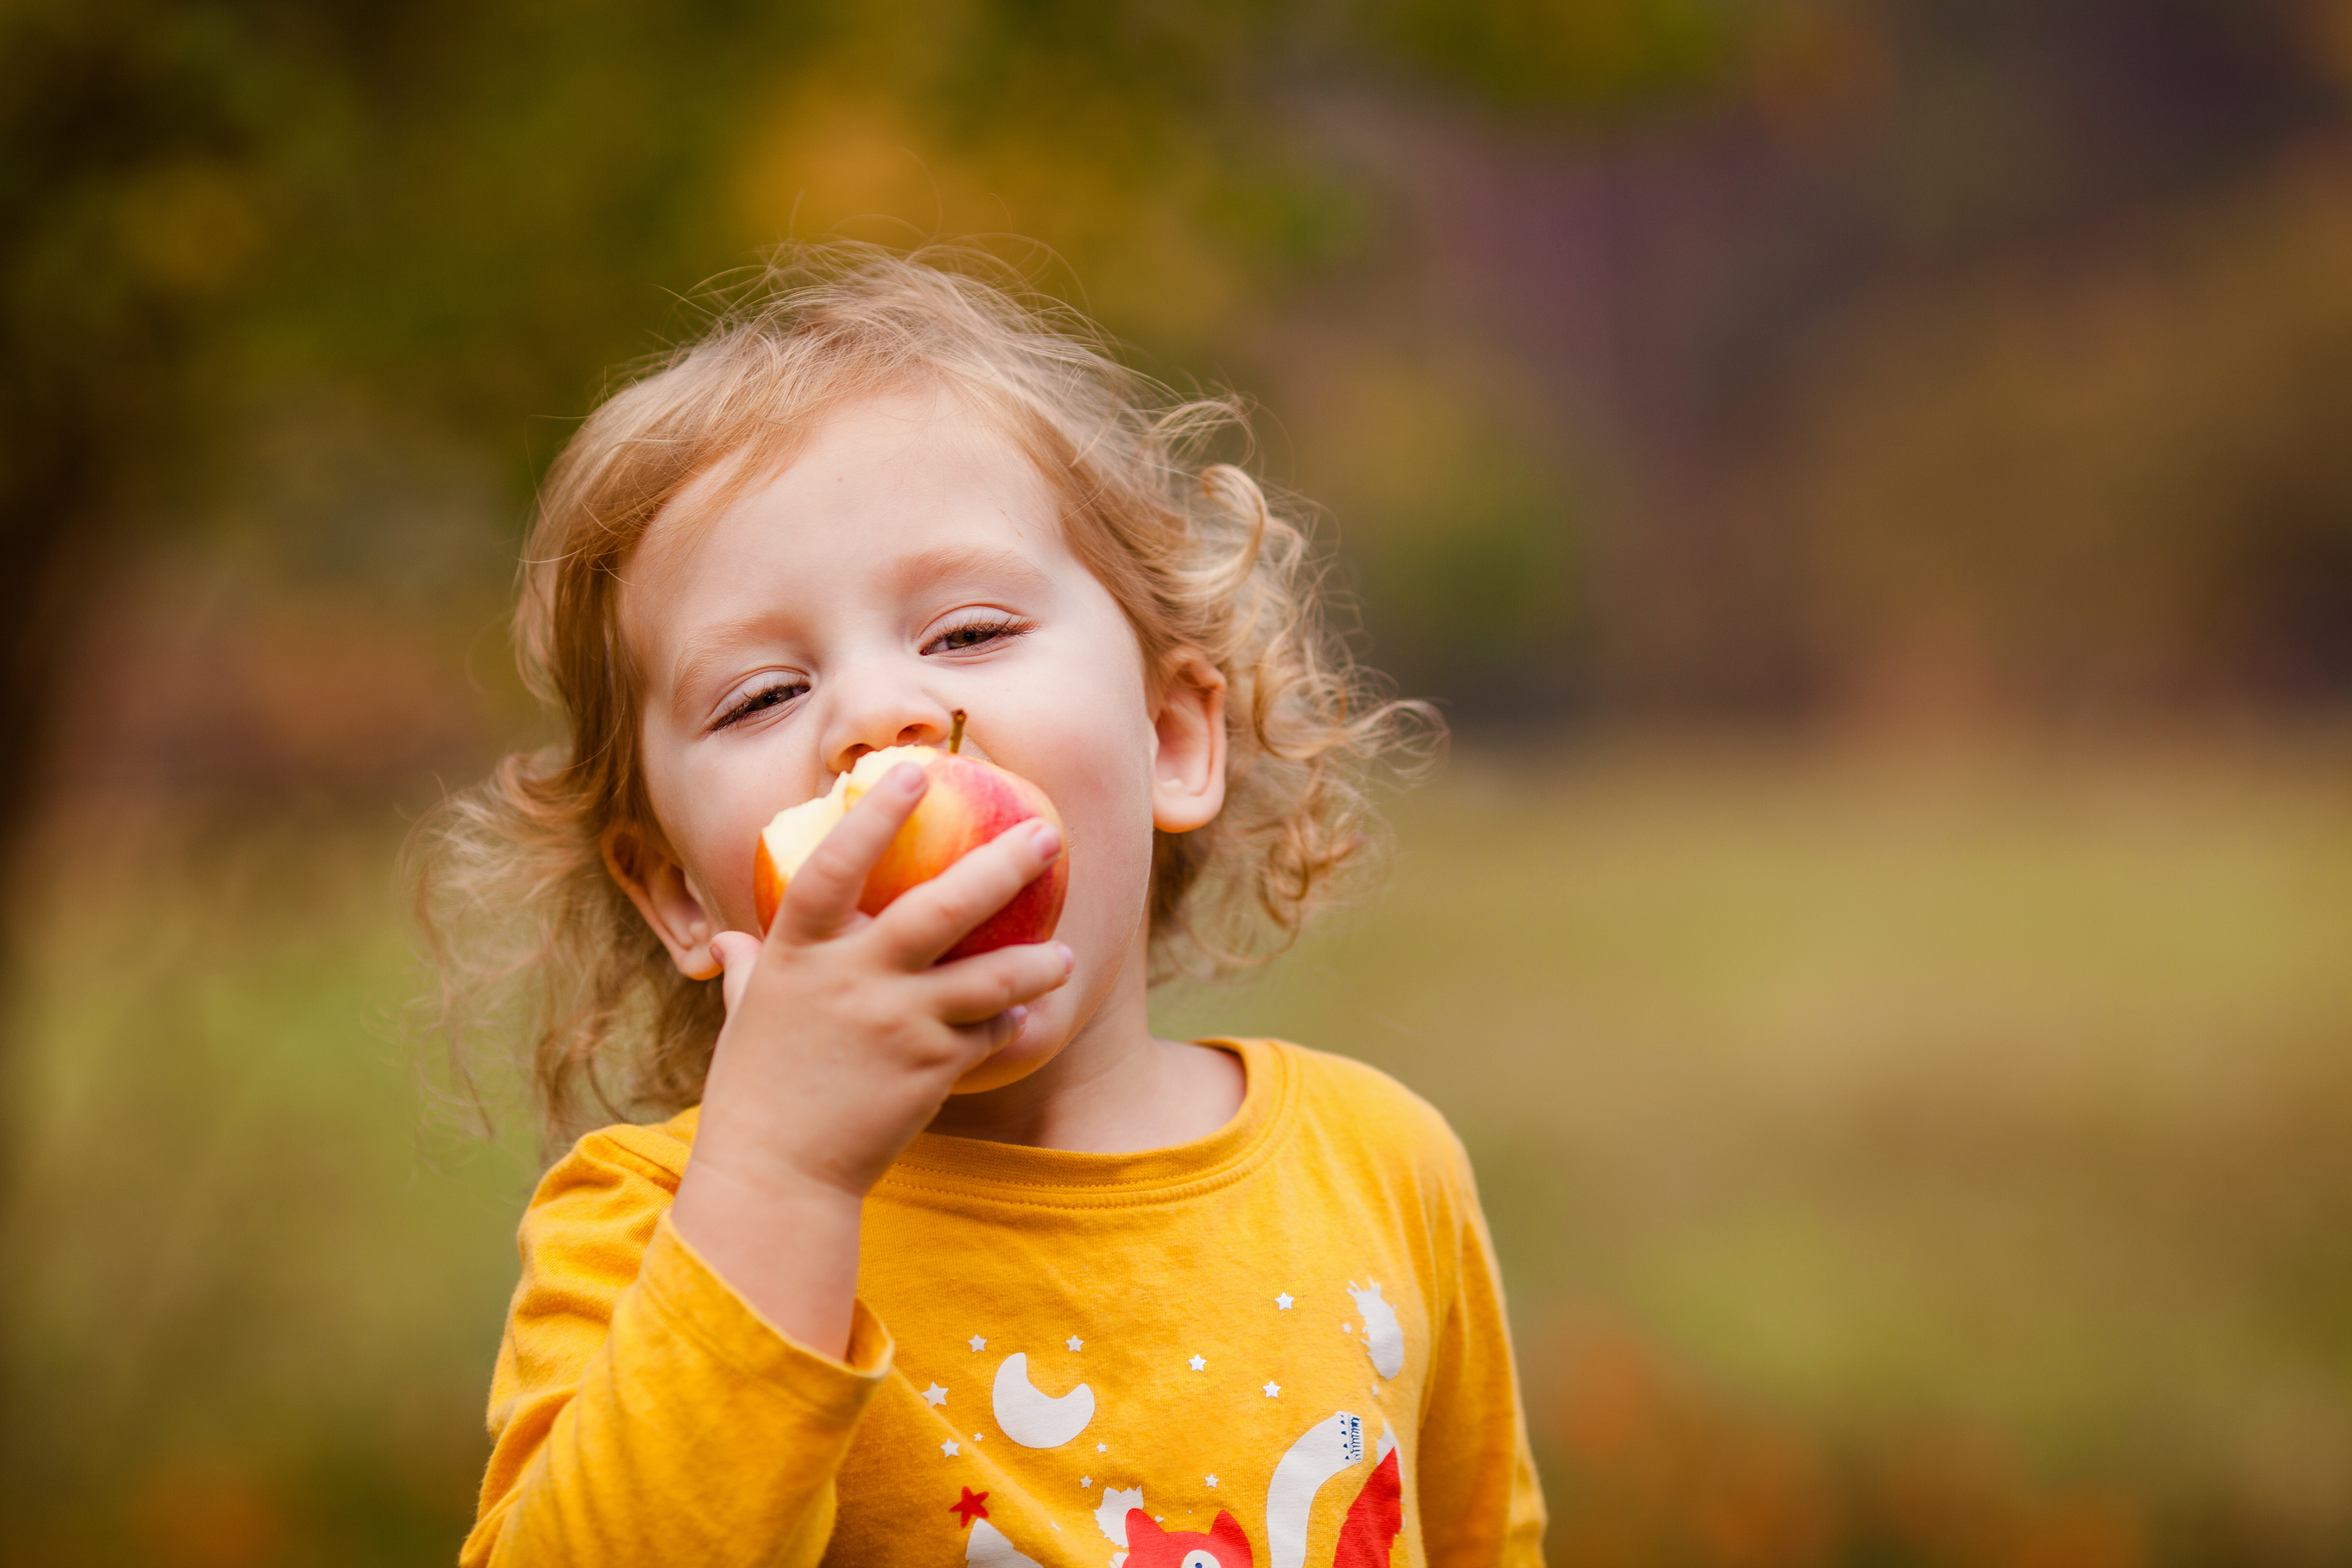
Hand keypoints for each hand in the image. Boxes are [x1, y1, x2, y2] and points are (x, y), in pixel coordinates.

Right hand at [669, 761, 1070, 1355]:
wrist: (778, 1176)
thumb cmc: (755, 1091)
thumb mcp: (744, 1019)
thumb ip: (748, 971)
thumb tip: (727, 943)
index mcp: (799, 956)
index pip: (834, 867)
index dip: (873, 816)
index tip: (912, 772)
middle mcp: (854, 981)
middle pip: (939, 907)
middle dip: (1001, 864)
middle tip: (1047, 834)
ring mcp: (898, 1025)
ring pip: (989, 978)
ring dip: (1036, 962)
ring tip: (1064, 955)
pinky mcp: (933, 1069)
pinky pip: (987, 1034)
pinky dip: (1008, 1025)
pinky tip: (1025, 1020)